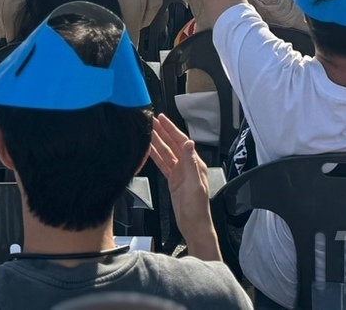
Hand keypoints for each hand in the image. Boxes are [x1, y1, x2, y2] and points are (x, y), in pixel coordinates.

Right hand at [147, 115, 215, 256]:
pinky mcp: (173, 180)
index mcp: (195, 164)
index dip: (171, 129)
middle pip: (173, 144)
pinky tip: (149, 150)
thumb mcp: (194, 184)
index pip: (182, 141)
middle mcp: (188, 166)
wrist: (193, 225)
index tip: (162, 119)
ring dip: (158, 141)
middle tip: (152, 120)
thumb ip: (191, 163)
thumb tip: (189, 143)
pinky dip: (156, 156)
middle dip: (163, 132)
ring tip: (148, 131)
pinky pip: (163, 164)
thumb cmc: (197, 209)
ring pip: (166, 152)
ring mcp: (180, 173)